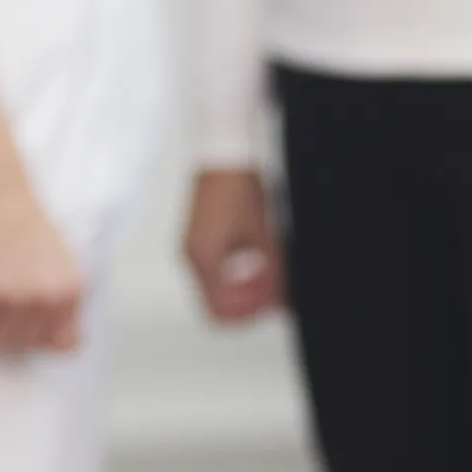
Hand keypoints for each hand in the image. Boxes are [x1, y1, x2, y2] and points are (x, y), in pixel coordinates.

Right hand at [0, 169, 87, 353]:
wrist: (0, 191)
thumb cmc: (27, 223)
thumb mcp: (61, 263)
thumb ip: (64, 300)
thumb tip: (68, 347)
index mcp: (73, 290)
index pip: (65, 343)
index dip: (43, 338)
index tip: (26, 323)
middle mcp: (51, 297)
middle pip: (30, 343)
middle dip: (12, 333)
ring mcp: (20, 295)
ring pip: (2, 338)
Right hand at [184, 167, 286, 324]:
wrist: (224, 156)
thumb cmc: (238, 189)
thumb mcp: (265, 238)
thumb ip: (272, 274)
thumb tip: (280, 300)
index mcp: (204, 258)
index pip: (219, 311)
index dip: (248, 315)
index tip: (269, 303)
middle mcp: (191, 255)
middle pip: (215, 304)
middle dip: (246, 304)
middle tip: (271, 293)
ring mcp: (192, 245)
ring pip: (213, 288)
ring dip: (240, 290)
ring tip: (267, 277)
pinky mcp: (197, 236)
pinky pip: (211, 271)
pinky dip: (233, 276)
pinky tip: (254, 262)